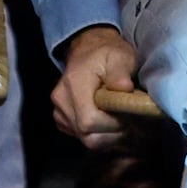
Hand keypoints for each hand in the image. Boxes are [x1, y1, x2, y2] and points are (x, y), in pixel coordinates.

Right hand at [56, 26, 149, 145]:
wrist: (89, 49)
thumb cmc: (108, 53)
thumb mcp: (120, 56)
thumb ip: (120, 72)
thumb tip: (124, 87)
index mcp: (74, 85)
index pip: (89, 121)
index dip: (112, 124)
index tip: (127, 115)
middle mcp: (61, 101)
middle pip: (86, 135)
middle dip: (111, 134)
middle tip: (127, 120)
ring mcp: (59, 111)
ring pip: (84, 138)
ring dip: (106, 135)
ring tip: (119, 119)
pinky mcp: (61, 118)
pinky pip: (80, 136)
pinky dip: (97, 133)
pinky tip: (107, 120)